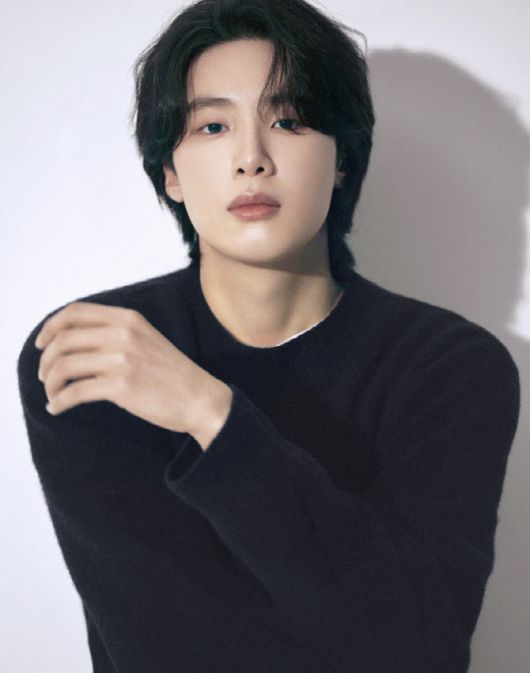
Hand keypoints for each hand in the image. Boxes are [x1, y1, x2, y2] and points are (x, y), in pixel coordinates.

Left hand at [35, 301, 227, 435]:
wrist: (199, 397)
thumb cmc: (171, 372)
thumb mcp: (146, 338)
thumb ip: (115, 332)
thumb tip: (73, 340)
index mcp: (129, 318)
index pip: (76, 312)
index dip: (51, 326)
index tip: (42, 343)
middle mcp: (124, 334)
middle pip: (65, 339)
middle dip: (46, 359)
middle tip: (45, 375)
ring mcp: (123, 360)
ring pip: (66, 365)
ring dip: (51, 382)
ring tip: (52, 393)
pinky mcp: (122, 387)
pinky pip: (76, 392)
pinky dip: (60, 401)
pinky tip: (58, 407)